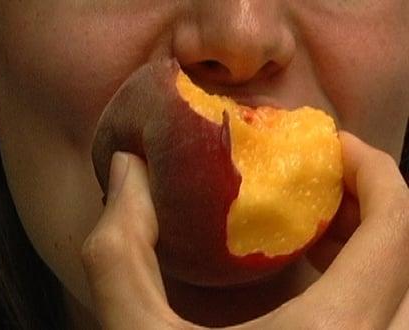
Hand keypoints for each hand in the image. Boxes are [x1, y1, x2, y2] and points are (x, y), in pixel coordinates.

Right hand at [81, 132, 408, 328]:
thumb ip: (122, 243)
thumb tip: (127, 167)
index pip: (397, 230)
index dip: (377, 171)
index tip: (331, 145)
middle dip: (376, 208)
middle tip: (322, 183)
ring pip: (405, 301)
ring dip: (376, 251)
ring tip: (320, 227)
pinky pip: (387, 327)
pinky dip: (368, 291)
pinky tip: (314, 284)